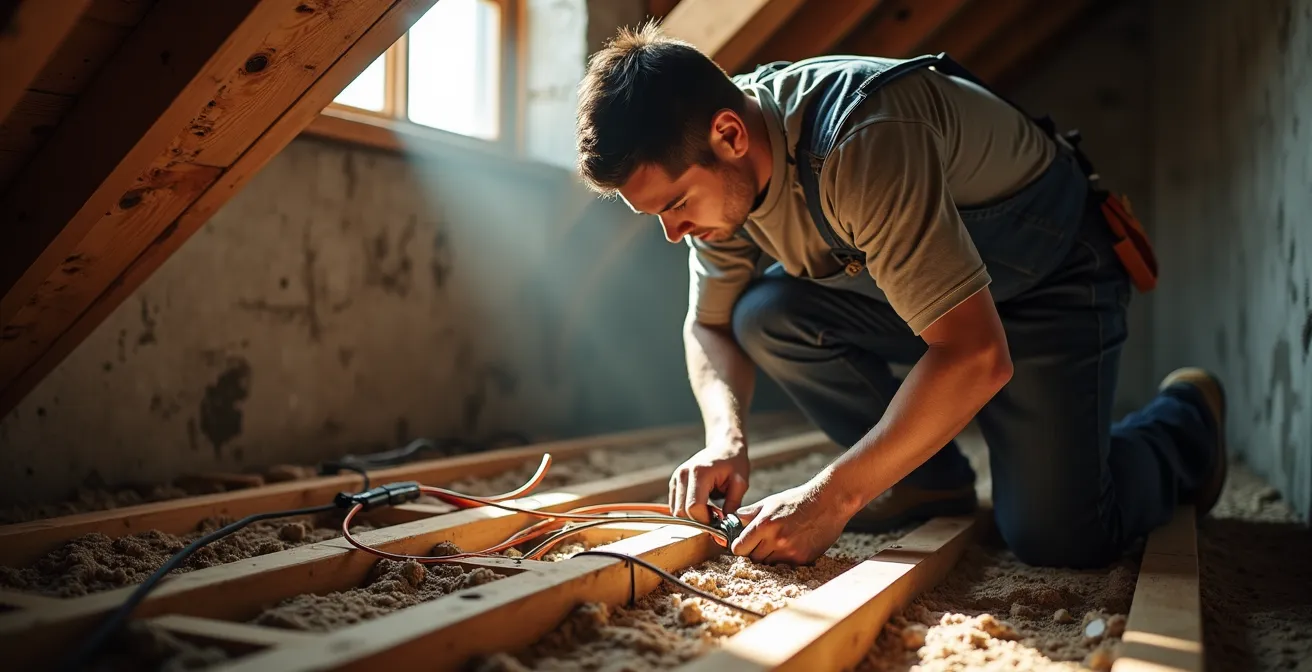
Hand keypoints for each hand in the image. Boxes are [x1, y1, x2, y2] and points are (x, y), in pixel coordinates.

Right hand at [669, 440, 750, 524]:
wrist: (724, 446)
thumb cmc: (734, 463)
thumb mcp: (741, 483)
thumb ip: (733, 505)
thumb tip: (726, 526)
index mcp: (699, 473)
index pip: (694, 507)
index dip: (706, 520)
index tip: (720, 522)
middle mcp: (683, 474)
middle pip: (682, 511)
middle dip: (699, 521)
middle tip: (716, 519)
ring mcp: (676, 478)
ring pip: (676, 511)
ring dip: (692, 517)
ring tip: (710, 511)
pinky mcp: (674, 483)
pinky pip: (675, 506)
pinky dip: (687, 512)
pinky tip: (703, 507)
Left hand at [730, 480, 848, 564]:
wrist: (829, 502)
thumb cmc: (798, 500)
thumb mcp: (771, 502)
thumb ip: (750, 513)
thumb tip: (733, 519)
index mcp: (764, 525)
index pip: (739, 549)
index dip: (740, 547)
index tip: (743, 545)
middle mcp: (775, 540)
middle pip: (754, 559)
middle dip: (755, 552)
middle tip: (764, 542)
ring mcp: (790, 551)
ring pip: (769, 564)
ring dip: (770, 557)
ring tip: (780, 542)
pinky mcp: (803, 559)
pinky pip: (786, 566)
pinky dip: (786, 559)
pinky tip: (792, 545)